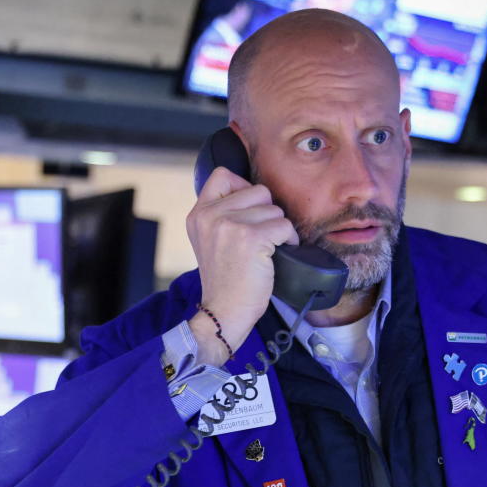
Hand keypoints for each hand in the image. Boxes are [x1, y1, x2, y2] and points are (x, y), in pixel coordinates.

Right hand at [185, 167, 298, 366]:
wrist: (224, 312)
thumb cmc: (225, 280)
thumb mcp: (209, 241)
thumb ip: (221, 216)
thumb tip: (253, 195)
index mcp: (198, 214)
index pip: (222, 175)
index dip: (244, 188)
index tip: (250, 212)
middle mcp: (210, 215)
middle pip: (258, 191)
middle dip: (268, 213)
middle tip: (263, 237)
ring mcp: (229, 225)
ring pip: (274, 209)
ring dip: (279, 228)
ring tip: (269, 249)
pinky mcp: (250, 238)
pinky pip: (284, 225)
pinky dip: (289, 240)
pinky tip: (279, 254)